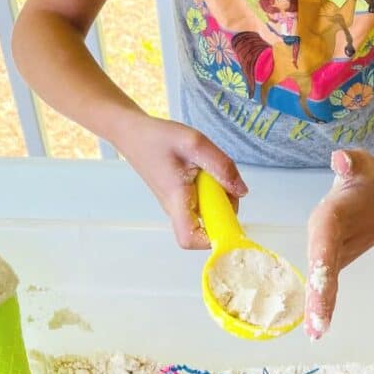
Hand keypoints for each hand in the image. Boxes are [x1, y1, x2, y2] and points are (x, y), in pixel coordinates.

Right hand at [113, 113, 247, 247]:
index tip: (225, 220)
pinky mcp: (181, 198)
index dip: (210, 238)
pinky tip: (205, 172)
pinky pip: (203, 203)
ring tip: (211, 171)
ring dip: (219, 198)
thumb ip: (221, 166)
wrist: (132, 133)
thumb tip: (241, 191)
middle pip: (206, 229)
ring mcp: (178, 205)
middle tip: (224, 182)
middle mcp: (176, 209)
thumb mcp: (195, 143)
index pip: (189, 239)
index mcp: (176, 200)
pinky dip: (212, 190)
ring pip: (207, 215)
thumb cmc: (157, 137)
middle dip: (224, 210)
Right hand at [305, 149, 373, 338]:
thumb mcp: (365, 164)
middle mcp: (320, 236)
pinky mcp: (332, 263)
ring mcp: (324, 251)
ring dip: (317, 308)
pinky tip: (318, 329)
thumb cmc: (372, 178)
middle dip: (316, 296)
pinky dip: (323, 306)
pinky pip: (326, 286)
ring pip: (320, 282)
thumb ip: (352, 163)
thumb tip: (340, 159)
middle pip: (318, 269)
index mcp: (327, 217)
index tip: (320, 285)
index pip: (322, 244)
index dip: (319, 265)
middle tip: (316, 325)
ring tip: (316, 333)